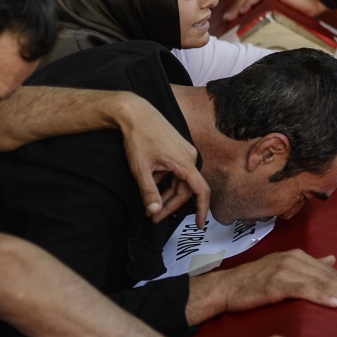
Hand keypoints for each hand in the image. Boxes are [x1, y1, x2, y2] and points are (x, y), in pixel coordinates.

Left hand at [117, 94, 210, 227]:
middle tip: (154, 217)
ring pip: (180, 181)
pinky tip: (151, 182)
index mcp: (184, 162)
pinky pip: (177, 171)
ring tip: (150, 205)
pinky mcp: (178, 148)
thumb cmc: (138, 137)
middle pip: (185, 189)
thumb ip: (149, 191)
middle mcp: (189, 156)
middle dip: (170, 205)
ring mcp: (184, 151)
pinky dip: (166, 181)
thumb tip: (154, 210)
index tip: (198, 225)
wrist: (135, 112)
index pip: (200, 190)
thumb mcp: (141, 168)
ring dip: (167, 194)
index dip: (201, 209)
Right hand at [191, 250, 336, 323]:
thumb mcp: (284, 268)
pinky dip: (320, 295)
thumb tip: (332, 260)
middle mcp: (294, 259)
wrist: (227, 286)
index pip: (329, 271)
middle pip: (328, 276)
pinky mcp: (276, 282)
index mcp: (298, 255)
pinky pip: (303, 289)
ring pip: (320, 282)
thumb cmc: (254, 280)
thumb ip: (309, 265)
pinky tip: (334, 303)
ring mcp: (285, 269)